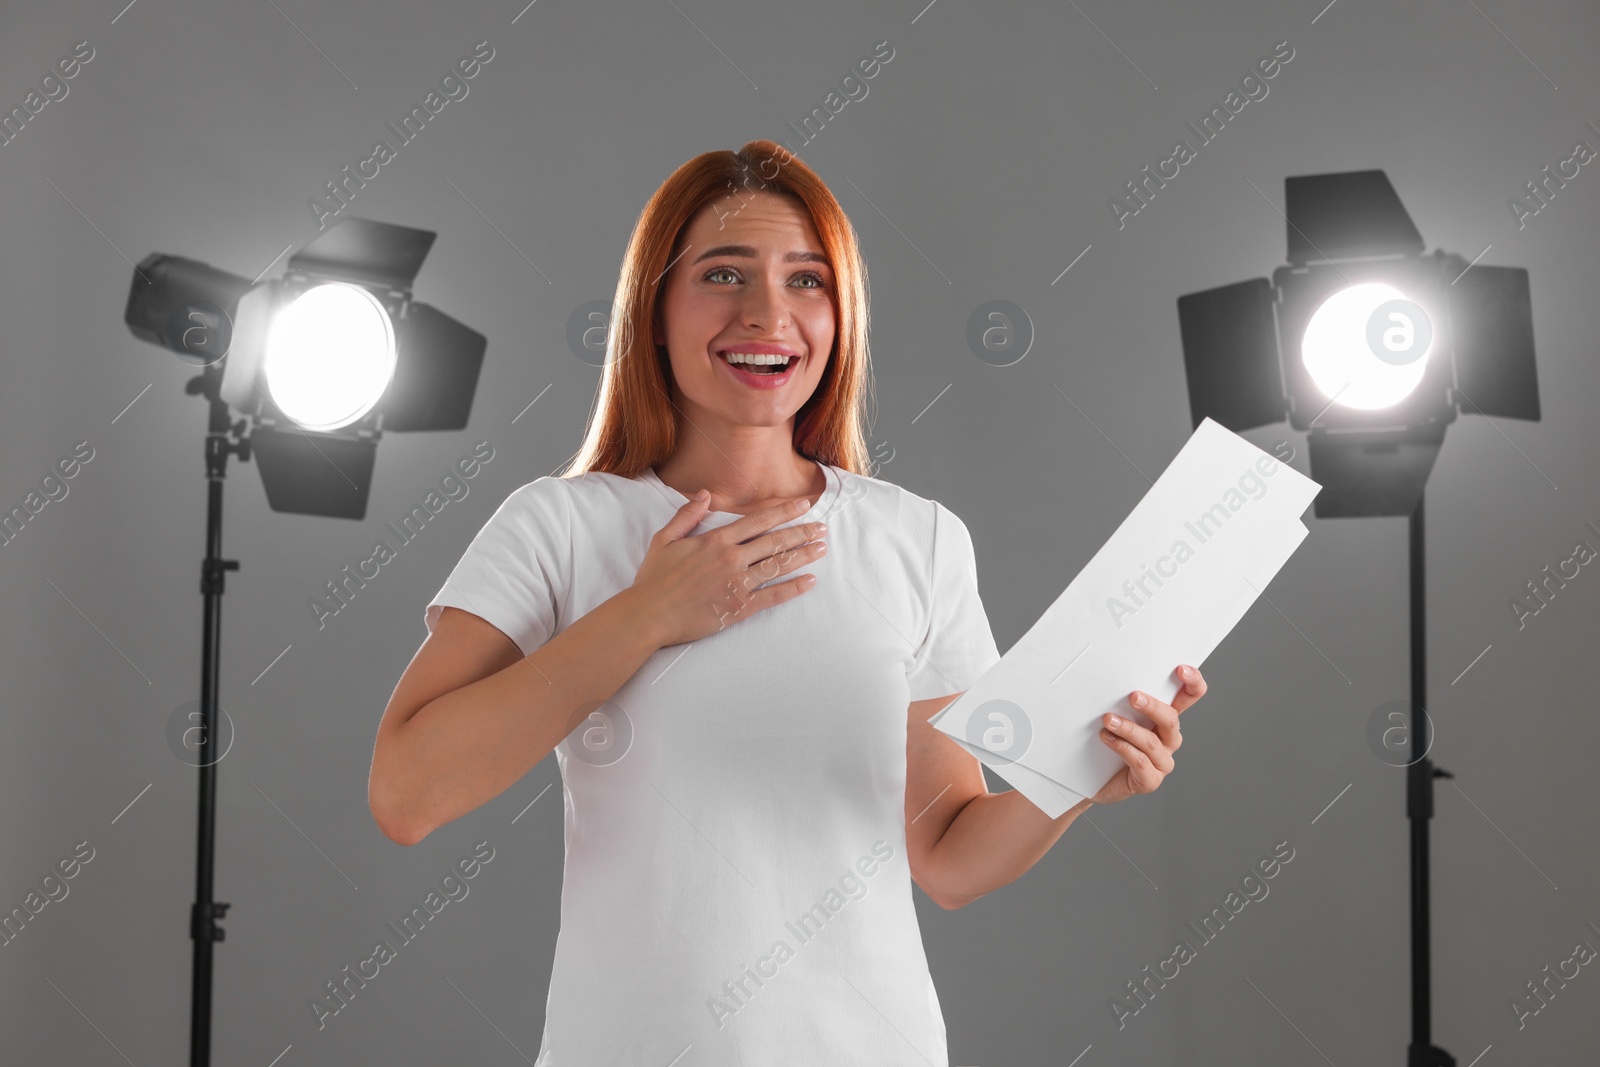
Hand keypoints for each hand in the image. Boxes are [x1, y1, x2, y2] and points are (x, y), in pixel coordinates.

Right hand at [627, 491, 827, 647]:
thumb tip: (706, 494)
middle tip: (822, 528)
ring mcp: (737, 584)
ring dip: (803, 556)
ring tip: (822, 548)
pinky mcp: (738, 608)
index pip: (758, 521)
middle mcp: (731, 559)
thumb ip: (687, 515)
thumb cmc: (654, 578)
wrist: (648, 614)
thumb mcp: (664, 539)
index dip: (784, 512)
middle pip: (775, 541)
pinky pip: (772, 596)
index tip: (803, 505)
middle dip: (802, 532)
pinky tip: (810, 581)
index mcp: (715, 540)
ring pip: (778, 566)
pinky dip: (793, 588)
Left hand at [1089, 665, 1206, 805]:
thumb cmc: (1105, 743)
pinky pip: (1140, 762)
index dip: (1192, 683)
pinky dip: (1122, 747)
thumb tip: (1110, 678)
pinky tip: (1107, 738)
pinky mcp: (1149, 780)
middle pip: (1171, 719)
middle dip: (1152, 706)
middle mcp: (1168, 739)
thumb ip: (1120, 701)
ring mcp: (1161, 761)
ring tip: (1108, 720)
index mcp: (1165, 719)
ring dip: (1129, 728)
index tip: (1181, 669)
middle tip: (1133, 696)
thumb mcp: (1115, 716)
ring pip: (1152, 742)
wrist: (1091, 780)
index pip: (1190, 697)